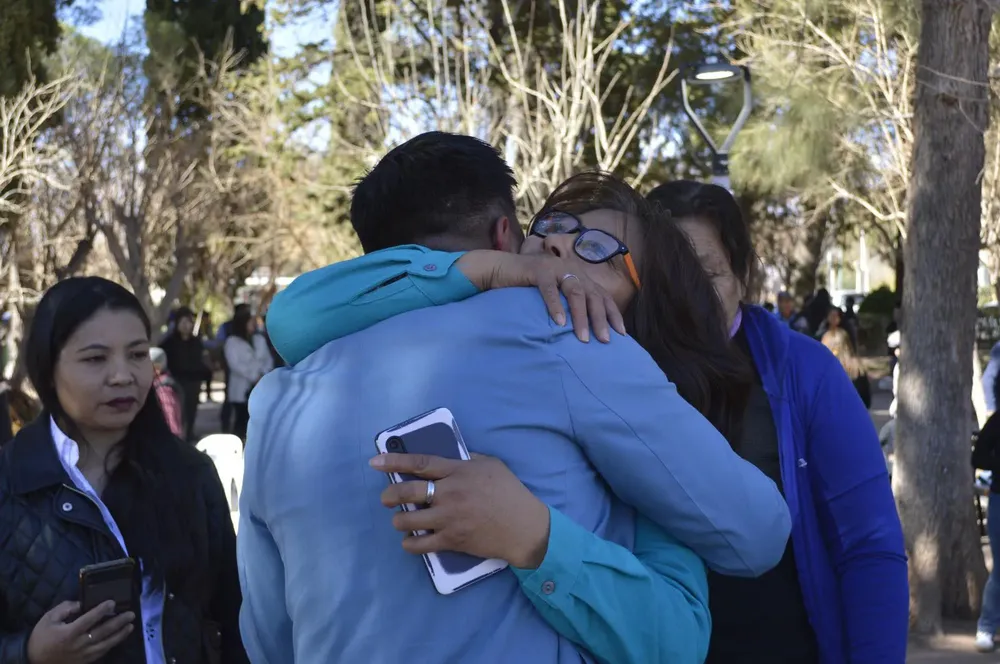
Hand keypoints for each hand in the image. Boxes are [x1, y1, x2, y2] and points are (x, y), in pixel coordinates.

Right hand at [27, 600, 134, 663]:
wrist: (33, 660)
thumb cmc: (41, 637)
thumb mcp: (48, 619)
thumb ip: (65, 608)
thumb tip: (81, 604)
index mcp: (70, 632)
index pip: (90, 619)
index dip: (102, 610)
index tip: (112, 602)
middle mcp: (79, 644)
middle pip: (103, 631)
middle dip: (119, 622)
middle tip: (131, 614)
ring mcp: (83, 654)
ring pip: (106, 644)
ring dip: (120, 635)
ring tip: (130, 626)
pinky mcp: (85, 661)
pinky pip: (101, 653)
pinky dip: (112, 645)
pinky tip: (118, 638)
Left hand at [370, 452, 550, 568]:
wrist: (524, 528)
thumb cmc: (510, 493)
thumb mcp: (492, 465)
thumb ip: (468, 460)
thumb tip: (450, 458)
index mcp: (458, 472)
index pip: (420, 464)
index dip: (394, 461)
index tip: (375, 462)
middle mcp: (449, 494)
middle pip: (407, 492)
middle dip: (390, 494)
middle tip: (386, 498)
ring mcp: (449, 519)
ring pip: (409, 520)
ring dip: (399, 520)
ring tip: (401, 520)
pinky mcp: (451, 541)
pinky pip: (420, 544)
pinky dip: (410, 543)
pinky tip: (410, 540)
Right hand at [457, 251, 624, 342]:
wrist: (501, 269)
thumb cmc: (528, 288)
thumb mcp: (555, 296)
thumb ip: (569, 306)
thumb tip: (586, 331)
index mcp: (578, 275)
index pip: (602, 295)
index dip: (612, 313)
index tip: (621, 334)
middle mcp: (571, 269)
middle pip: (593, 295)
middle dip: (600, 319)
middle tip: (604, 341)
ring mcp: (555, 268)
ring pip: (575, 292)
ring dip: (580, 317)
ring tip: (583, 338)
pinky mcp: (538, 270)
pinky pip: (550, 290)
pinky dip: (555, 306)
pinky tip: (559, 323)